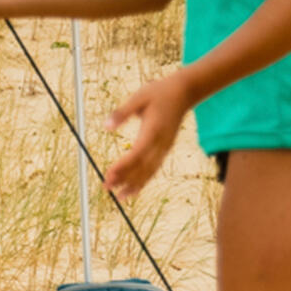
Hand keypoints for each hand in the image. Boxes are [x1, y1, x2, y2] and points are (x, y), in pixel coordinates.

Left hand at [101, 68, 189, 199]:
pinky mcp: (165, 148)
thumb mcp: (139, 97)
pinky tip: (134, 189)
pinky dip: (144, 180)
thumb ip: (123, 112)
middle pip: (142, 166)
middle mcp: (161, 143)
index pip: (137, 153)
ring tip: (119, 198)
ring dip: (134, 184)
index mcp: (153, 131)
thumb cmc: (159, 92)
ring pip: (150, 171)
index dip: (123, 166)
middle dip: (124, 179)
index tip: (109, 174)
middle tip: (106, 188)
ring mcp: (165, 147)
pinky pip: (155, 167)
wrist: (184, 92)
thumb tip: (106, 126)